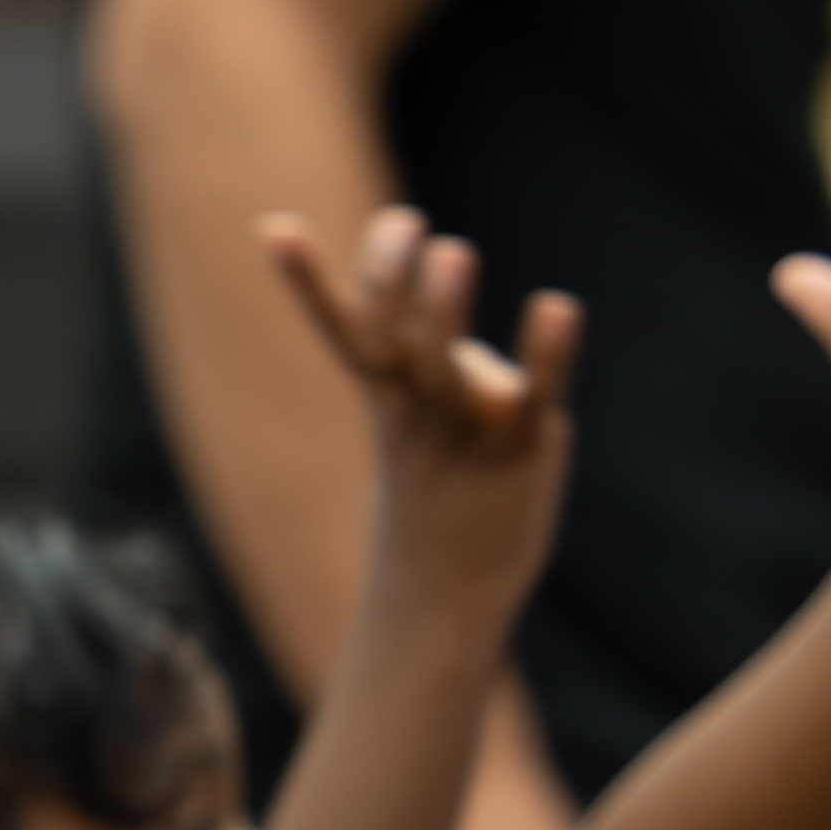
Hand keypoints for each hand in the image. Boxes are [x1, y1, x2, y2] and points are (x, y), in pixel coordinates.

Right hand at [268, 207, 577, 619]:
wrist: (441, 604)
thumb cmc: (431, 506)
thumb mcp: (412, 430)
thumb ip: (433, 361)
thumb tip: (453, 311)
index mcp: (382, 403)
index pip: (342, 330)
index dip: (305, 281)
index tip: (274, 228)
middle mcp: (416, 412)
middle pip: (394, 339)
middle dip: (391, 282)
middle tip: (402, 225)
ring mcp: (466, 432)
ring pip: (447, 366)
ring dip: (444, 312)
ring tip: (451, 254)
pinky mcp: (525, 450)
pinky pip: (535, 396)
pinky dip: (546, 353)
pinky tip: (555, 307)